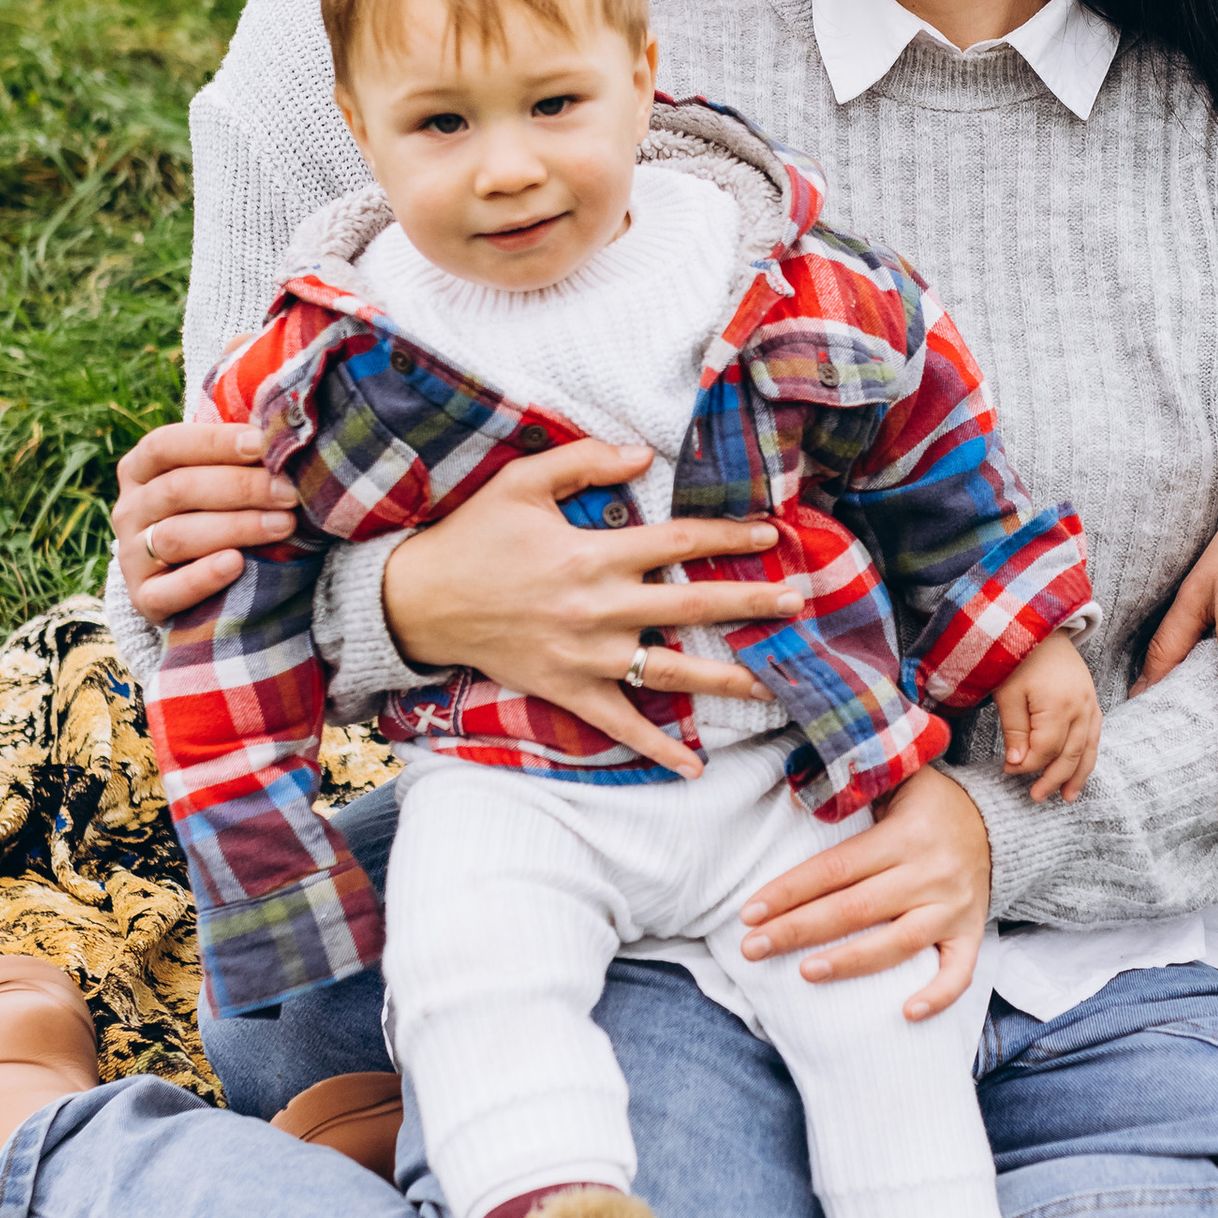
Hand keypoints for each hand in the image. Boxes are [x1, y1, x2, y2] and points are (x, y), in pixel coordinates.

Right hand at [114, 415, 297, 623]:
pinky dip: (203, 577)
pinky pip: (167, 591)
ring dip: (235, 528)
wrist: (198, 580)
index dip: (213, 442)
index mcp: (141, 469)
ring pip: (176, 536)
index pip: (165, 445)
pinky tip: (237, 564)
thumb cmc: (219, 511)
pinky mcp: (144, 598)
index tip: (262, 445)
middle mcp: (129, 509)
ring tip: (283, 525)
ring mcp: (131, 556)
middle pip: (177, 490)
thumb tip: (283, 429)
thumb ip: (239, 456)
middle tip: (289, 492)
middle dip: (240, 488)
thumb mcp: (218, 477)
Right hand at [383, 439, 802, 779]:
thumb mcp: (522, 482)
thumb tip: (644, 452)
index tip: (770, 535)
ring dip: (727, 678)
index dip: (726, 536)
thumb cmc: (474, 536)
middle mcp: (599, 607)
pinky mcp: (568, 690)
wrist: (420, 601)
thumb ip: (584, 462)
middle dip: (749, 603)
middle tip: (796, 604)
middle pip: (691, 605)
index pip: (677, 543)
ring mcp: (587, 655)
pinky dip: (657, 748)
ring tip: (777, 683)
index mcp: (594, 554)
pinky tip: (694, 766)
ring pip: (670, 669)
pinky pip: (620, 725)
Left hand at [738, 766, 991, 1020]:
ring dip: (851, 962)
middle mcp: (931, 873)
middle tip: (753, 948)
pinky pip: (960, 970)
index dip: (791, 891)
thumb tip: (791, 799)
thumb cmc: (930, 804)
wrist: (997, 822)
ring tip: (805, 973)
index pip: (836, 868)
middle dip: (799, 930)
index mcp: (906, 834)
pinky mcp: (972, 931)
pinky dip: (938, 994)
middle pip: (857, 909)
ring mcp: (954, 907)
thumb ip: (850, 786)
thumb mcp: (897, 777)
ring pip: (900, 943)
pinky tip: (907, 1013)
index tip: (751, 912)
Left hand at [996, 632, 1100, 801]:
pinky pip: (1095, 734)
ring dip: (1078, 774)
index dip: (1026, 765)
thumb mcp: (1008, 692)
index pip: (1045, 750)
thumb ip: (1014, 729)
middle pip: (1070, 754)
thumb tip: (1017, 763)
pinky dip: (1088, 754)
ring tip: (1068, 796)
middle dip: (1054, 779)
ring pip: (1088, 748)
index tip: (1007, 771)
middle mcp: (1081, 707)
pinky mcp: (1092, 700)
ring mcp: (1090, 703)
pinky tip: (1081, 768)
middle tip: (1037, 797)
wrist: (1041, 623)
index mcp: (1058, 705)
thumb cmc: (1018, 656)